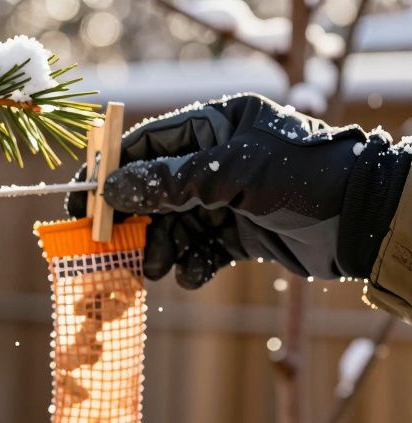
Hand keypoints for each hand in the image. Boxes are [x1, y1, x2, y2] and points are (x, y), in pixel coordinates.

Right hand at [66, 93, 409, 288]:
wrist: (363, 221)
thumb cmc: (302, 178)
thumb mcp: (231, 173)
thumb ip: (169, 182)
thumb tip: (111, 188)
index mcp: (217, 125)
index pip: (148, 144)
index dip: (111, 172)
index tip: (82, 202)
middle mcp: (218, 159)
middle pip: (155, 190)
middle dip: (135, 221)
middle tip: (109, 247)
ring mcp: (229, 197)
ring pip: (173, 225)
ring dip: (159, 248)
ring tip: (156, 269)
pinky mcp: (241, 233)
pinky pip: (200, 249)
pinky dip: (191, 264)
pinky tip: (192, 274)